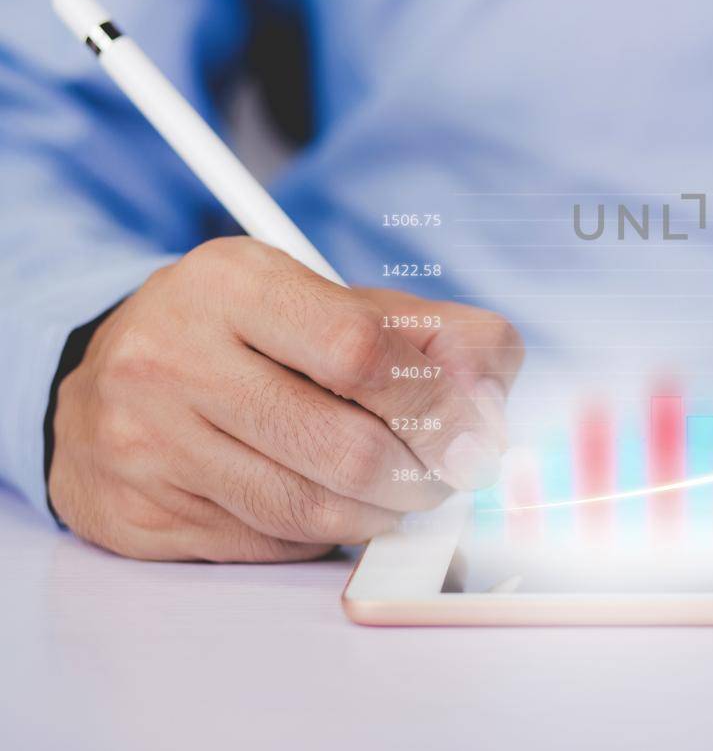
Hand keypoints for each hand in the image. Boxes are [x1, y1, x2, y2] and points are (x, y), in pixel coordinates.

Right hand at [48, 237, 522, 560]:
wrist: (103, 384)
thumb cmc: (246, 338)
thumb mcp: (330, 301)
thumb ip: (429, 333)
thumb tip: (493, 391)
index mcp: (233, 283)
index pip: (362, 350)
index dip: (439, 401)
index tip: (474, 430)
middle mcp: (175, 356)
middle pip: (347, 447)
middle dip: (423, 474)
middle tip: (448, 475)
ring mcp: (147, 439)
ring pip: (312, 509)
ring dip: (382, 513)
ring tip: (401, 493)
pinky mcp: (137, 512)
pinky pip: (268, 544)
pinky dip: (322, 535)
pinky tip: (332, 506)